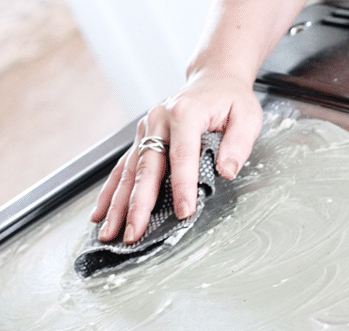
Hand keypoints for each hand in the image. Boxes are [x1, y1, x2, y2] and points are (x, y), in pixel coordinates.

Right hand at [90, 69, 262, 243]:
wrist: (214, 79)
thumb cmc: (231, 99)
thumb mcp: (247, 116)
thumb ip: (239, 144)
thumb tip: (227, 170)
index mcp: (185, 113)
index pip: (182, 156)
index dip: (182, 186)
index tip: (184, 212)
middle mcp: (159, 120)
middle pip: (146, 168)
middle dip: (138, 204)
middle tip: (133, 233)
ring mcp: (146, 130)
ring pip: (128, 172)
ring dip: (117, 205)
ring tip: (109, 232)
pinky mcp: (141, 139)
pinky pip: (123, 169)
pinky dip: (111, 193)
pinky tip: (100, 214)